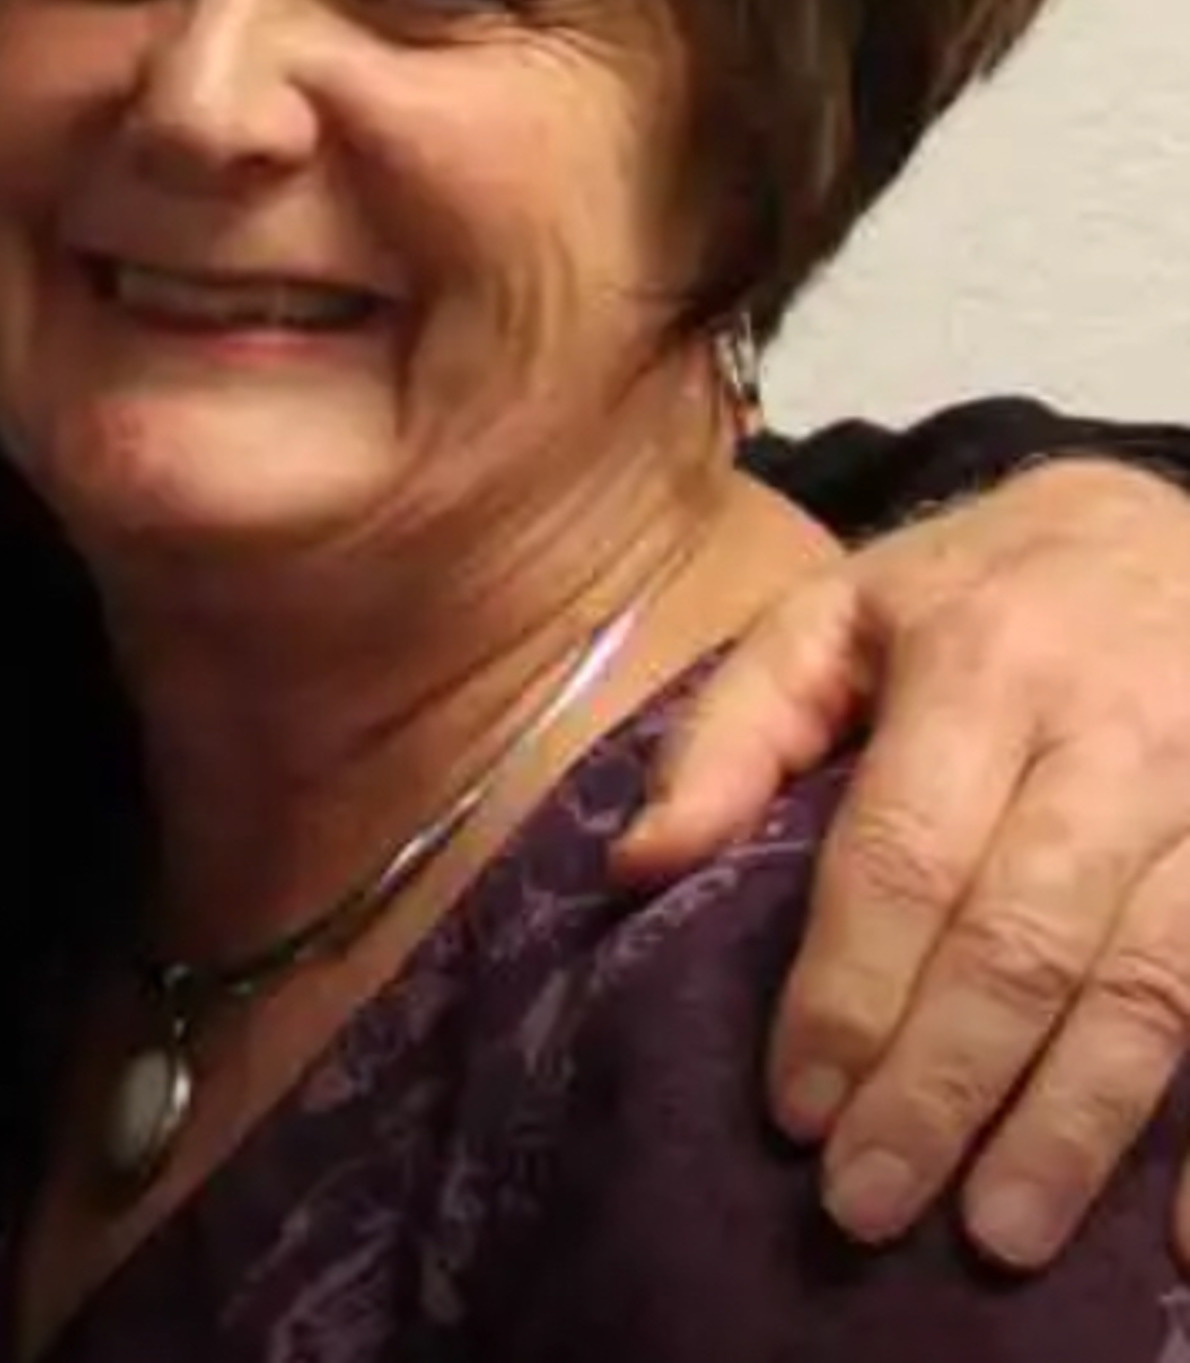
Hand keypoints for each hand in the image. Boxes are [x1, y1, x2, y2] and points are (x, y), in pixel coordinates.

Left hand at [616, 460, 1189, 1269]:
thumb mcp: (832, 614)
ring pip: (1155, 988)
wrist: (1174, 530)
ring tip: (998, 1238)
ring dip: (1075, 1127)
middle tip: (866, 1207)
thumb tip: (633, 866)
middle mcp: (1115, 737)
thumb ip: (732, 733)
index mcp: (982, 664)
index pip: (904, 856)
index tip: (795, 1109)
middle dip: (943, 1088)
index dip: (848, 990)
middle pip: (1024, 941)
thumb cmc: (977, 590)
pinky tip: (1179, 1235)